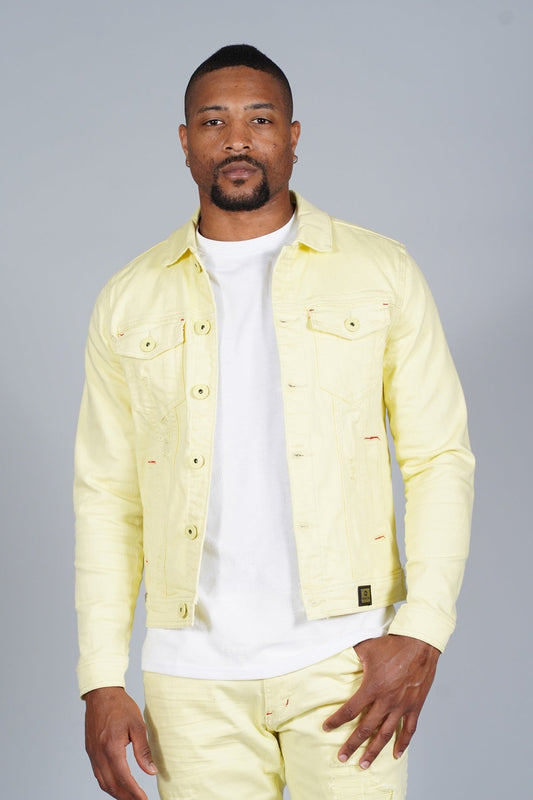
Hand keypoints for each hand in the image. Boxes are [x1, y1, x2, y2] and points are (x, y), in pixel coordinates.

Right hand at [84, 686, 156, 798]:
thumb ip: (143, 750)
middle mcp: (98, 753)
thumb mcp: (137, 725)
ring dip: (116, 793)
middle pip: (111, 785)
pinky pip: (98, 773)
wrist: (101, 693)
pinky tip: (117, 784)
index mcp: (111, 746)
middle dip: (125, 797)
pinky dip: (108, 783)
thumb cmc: (120, 706)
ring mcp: (92, 753)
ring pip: (102, 782)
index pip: (123, 778)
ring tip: (130, 797)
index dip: (134, 792)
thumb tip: (151, 771)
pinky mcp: (90, 751)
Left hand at [323, 634, 439, 767]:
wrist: (419, 644)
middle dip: (352, 745)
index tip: (326, 728)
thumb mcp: (366, 647)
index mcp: (372, 687)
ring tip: (364, 764)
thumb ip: (351, 654)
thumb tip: (335, 650)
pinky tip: (396, 754)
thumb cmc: (392, 645)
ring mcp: (402, 706)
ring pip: (386, 734)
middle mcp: (386, 701)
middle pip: (366, 728)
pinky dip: (403, 743)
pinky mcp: (415, 706)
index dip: (336, 720)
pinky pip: (409, 729)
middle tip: (342, 757)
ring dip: (374, 751)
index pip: (350, 709)